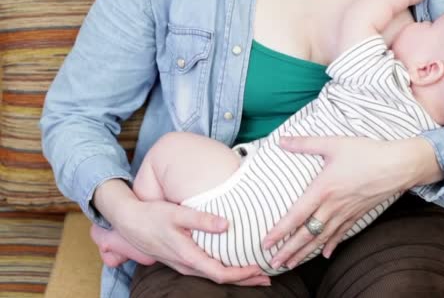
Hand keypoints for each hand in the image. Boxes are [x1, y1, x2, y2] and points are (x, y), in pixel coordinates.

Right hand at [93, 180, 269, 285]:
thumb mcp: (176, 213)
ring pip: (212, 276)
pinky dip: (222, 270)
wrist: (127, 221)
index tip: (259, 269)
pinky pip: (205, 270)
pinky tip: (231, 264)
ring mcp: (182, 264)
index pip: (220, 273)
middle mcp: (186, 265)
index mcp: (187, 256)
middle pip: (220, 279)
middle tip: (267, 277)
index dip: (241, 274)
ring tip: (255, 273)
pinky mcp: (180, 259)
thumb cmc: (152, 216)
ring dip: (235, 276)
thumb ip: (201, 218)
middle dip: (244, 280)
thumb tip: (226, 224)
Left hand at [262, 136, 443, 269]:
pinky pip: (341, 234)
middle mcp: (332, 206)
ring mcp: (346, 213)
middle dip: (288, 250)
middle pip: (306, 234)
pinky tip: (324, 254)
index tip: (265, 243)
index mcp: (323, 190)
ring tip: (291, 264)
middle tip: (273, 264)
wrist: (398, 165)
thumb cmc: (366, 152)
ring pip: (321, 238)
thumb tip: (282, 140)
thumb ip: (305, 143)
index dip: (279, 231)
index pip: (296, 215)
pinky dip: (331, 245)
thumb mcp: (334, 144)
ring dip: (305, 252)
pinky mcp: (358, 214)